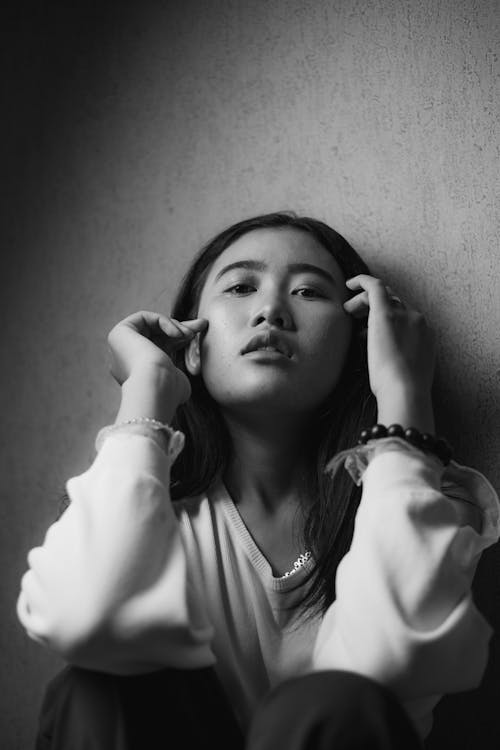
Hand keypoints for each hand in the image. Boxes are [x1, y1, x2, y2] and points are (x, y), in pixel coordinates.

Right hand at [107, 311, 207, 406]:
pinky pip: (143, 317)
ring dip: (175, 325)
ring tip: (190, 334)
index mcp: (138, 373)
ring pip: (151, 325)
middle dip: (181, 328)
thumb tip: (185, 374)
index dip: (179, 338)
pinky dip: (163, 321)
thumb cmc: (169, 392)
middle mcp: (126, 359)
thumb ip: (176, 375)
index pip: (160, 347)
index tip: (196, 335)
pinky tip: (178, 333)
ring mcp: (120, 346)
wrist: (155, 389)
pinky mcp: (119, 333)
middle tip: (202, 324)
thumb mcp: (178, 381)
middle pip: (157, 334)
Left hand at [343, 276, 435, 422]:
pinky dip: (363, 281)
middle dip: (374, 307)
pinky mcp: (386, 314)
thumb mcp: (406, 375)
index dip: (386, 320)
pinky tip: (350, 283)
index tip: (370, 331)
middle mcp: (418, 320)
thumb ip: (401, 363)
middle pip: (395, 303)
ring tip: (348, 310)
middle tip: (355, 315)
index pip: (405, 318)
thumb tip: (388, 364)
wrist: (406, 391)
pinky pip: (375, 286)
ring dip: (365, 301)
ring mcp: (404, 315)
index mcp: (425, 335)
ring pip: (384, 296)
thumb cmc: (402, 392)